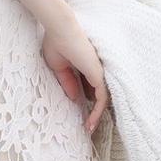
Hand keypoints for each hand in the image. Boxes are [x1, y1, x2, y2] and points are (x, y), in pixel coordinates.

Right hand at [41, 7, 108, 137]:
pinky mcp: (99, 76)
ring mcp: (99, 73)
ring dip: (97, 116)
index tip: (80, 114)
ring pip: (103, 99)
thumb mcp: (58, 67)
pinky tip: (89, 124)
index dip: (84, 101)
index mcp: (87, 65)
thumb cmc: (57, 42)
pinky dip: (97, 112)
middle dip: (94, 111)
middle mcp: (96, 70)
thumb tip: (75, 98)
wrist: (61, 30)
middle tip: (88, 126)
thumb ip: (68, 82)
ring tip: (89, 130)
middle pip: (98, 94)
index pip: (89, 87)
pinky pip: (102, 99)